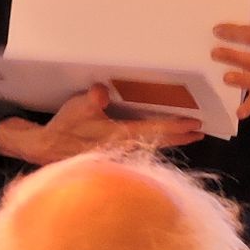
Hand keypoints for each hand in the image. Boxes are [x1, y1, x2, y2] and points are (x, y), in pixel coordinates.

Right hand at [0, 85, 201, 165]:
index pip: (153, 131)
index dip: (174, 127)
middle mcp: (124, 148)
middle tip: (202, 132)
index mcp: (118, 136)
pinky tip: (165, 142)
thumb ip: (91, 100)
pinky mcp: (117, 157)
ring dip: (172, 142)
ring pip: (153, 148)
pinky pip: (144, 150)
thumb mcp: (76, 108)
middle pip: (159, 143)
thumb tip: (101, 93)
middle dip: (181, 137)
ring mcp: (122, 155)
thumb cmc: (65, 127)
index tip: (194, 124)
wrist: (47, 149)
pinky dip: (158, 145)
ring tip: (191, 137)